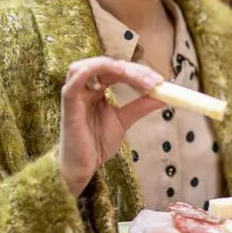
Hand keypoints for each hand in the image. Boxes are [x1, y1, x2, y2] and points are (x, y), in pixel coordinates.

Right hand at [58, 57, 164, 196]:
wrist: (83, 167)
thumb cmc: (97, 142)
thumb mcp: (124, 120)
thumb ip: (141, 106)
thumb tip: (164, 96)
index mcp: (97, 88)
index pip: (118, 70)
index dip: (139, 72)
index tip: (159, 81)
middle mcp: (85, 87)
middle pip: (107, 66)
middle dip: (132, 70)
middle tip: (153, 81)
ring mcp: (75, 94)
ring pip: (88, 67)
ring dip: (111, 66)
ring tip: (133, 76)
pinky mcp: (67, 106)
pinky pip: (72, 85)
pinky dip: (85, 74)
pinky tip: (104, 71)